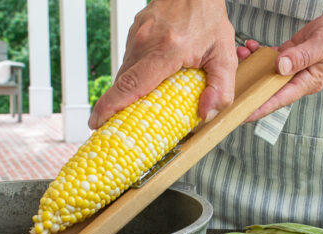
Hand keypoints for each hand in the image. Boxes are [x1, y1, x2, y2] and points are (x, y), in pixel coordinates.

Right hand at [88, 0, 235, 128]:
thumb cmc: (208, 18)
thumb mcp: (225, 55)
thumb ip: (221, 87)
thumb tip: (208, 114)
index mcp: (167, 49)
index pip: (132, 83)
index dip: (111, 106)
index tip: (97, 122)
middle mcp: (146, 41)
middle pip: (123, 83)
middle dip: (116, 108)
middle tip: (114, 128)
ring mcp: (137, 35)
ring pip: (125, 73)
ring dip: (127, 93)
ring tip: (132, 111)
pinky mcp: (135, 32)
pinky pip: (130, 62)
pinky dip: (134, 78)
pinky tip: (145, 87)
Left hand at [237, 10, 322, 121]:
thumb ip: (301, 57)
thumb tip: (279, 66)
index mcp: (306, 83)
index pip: (278, 100)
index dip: (258, 108)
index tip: (240, 114)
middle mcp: (297, 80)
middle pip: (267, 91)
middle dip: (247, 89)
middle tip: (226, 90)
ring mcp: (292, 69)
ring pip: (265, 74)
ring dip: (250, 67)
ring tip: (237, 56)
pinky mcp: (288, 57)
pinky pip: (269, 59)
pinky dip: (257, 54)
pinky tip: (249, 46)